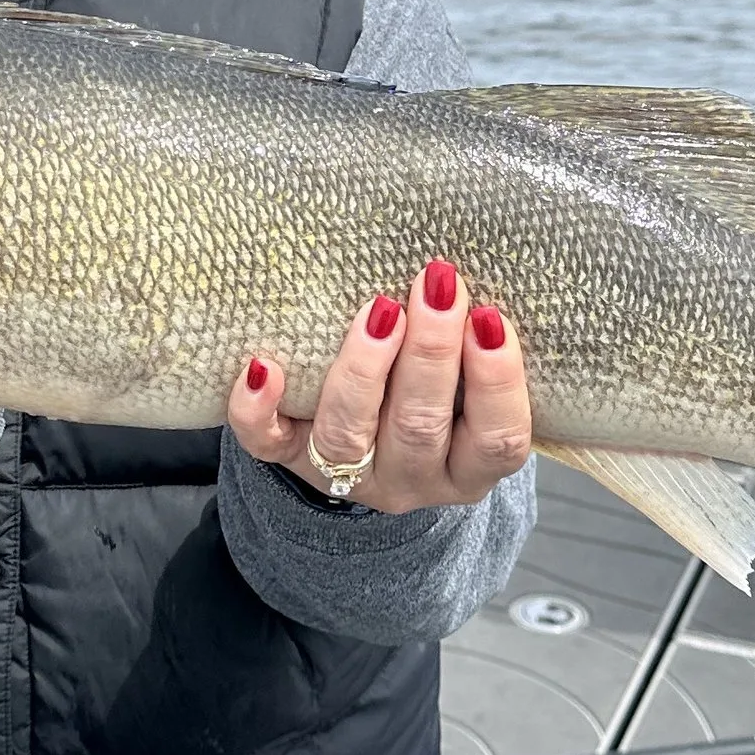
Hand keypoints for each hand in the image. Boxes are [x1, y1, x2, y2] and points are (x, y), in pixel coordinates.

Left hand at [225, 258, 531, 512]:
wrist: (367, 443)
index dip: (496, 382)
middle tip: (435, 287)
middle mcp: (410, 480)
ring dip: (363, 368)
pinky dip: (259, 409)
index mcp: (467, 469)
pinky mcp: (289, 460)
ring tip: (380, 309)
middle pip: (420, 428)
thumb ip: (474, 346)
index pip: (496, 439)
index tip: (489, 317)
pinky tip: (261, 366)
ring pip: (348, 434)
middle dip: (430, 354)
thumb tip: (465, 273)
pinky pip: (267, 444)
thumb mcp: (469, 389)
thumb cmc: (434, 394)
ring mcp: (346, 475)